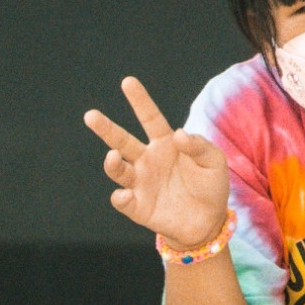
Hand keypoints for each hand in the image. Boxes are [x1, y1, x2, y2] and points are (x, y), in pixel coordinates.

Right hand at [84, 75, 231, 249]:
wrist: (207, 222)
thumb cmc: (210, 186)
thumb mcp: (214, 161)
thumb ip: (199, 146)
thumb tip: (179, 134)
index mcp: (165, 143)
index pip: (150, 118)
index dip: (139, 101)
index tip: (127, 82)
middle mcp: (147, 160)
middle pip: (122, 141)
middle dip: (106, 128)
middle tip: (90, 115)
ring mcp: (140, 183)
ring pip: (117, 169)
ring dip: (111, 163)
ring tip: (112, 157)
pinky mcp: (138, 207)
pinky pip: (122, 200)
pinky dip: (120, 197)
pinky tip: (126, 194)